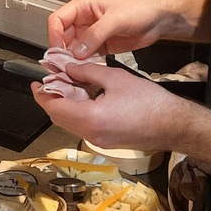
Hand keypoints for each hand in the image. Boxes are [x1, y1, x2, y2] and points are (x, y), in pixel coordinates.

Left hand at [30, 60, 187, 150]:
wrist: (174, 125)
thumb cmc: (149, 102)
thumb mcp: (115, 78)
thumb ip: (87, 72)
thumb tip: (69, 68)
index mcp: (89, 119)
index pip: (54, 108)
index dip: (42, 95)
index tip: (36, 83)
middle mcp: (90, 134)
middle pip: (59, 118)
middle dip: (51, 100)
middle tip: (51, 81)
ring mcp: (98, 141)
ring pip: (70, 124)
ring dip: (64, 106)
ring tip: (67, 86)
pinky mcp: (107, 142)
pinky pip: (83, 127)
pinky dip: (77, 112)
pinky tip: (84, 97)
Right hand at [47, 0, 210, 57]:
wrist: (158, 20)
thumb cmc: (140, 10)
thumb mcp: (116, 19)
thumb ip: (95, 34)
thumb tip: (77, 50)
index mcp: (83, 7)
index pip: (57, 21)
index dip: (54, 36)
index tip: (58, 51)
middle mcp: (83, 21)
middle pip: (62, 37)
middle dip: (62, 52)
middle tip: (63, 67)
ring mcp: (91, 35)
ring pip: (72, 49)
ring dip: (72, 61)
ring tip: (74, 72)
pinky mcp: (99, 47)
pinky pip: (85, 57)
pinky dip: (84, 65)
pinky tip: (86, 72)